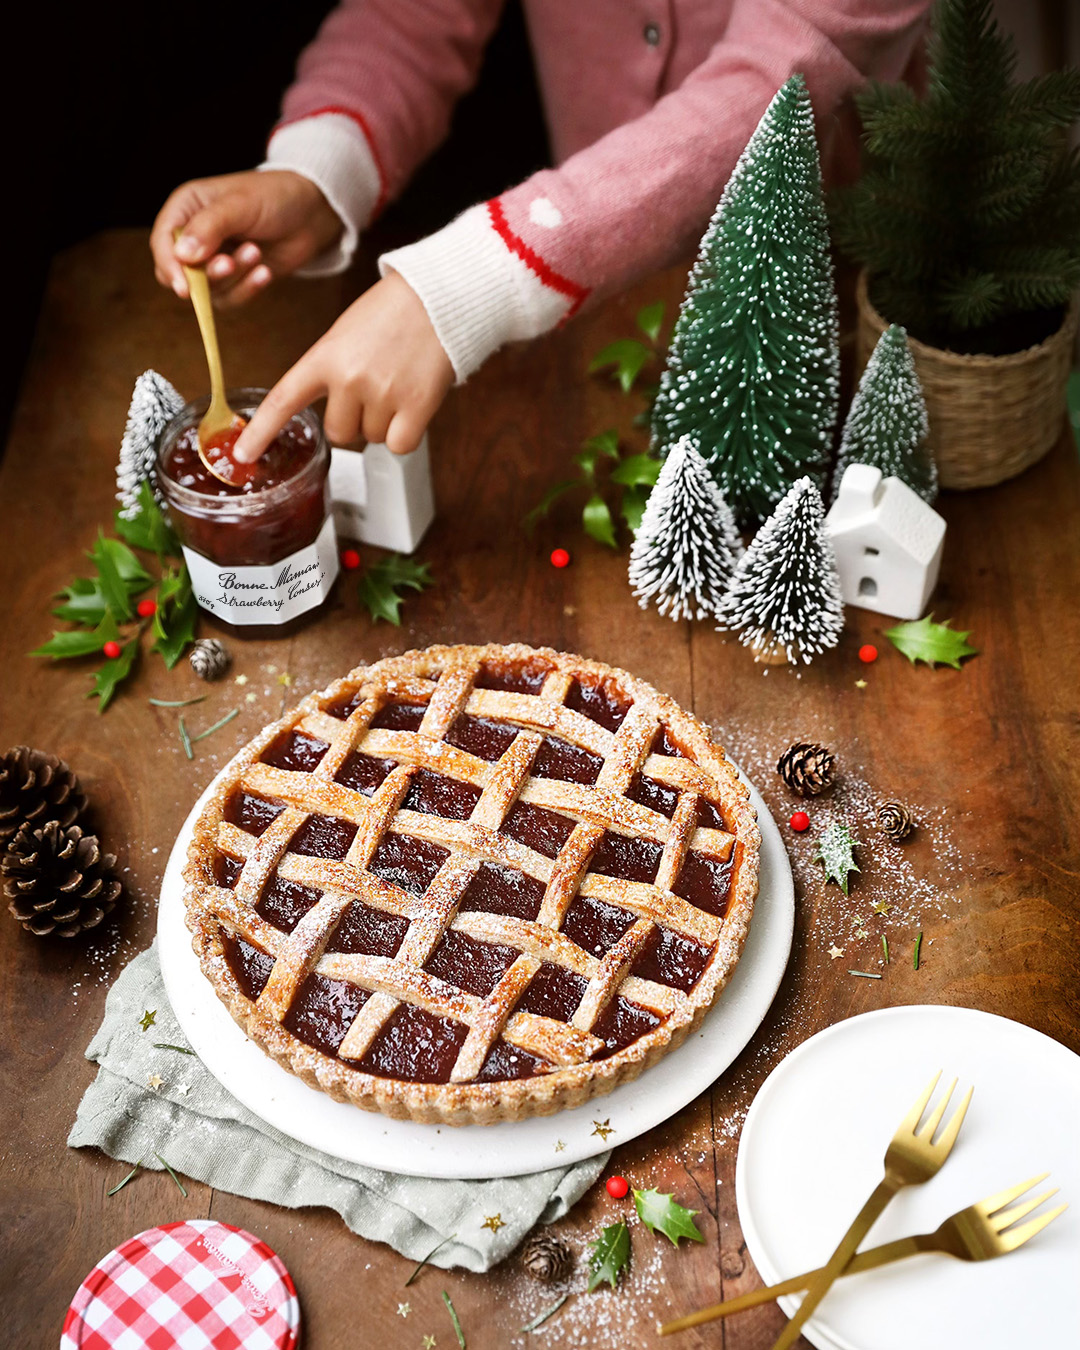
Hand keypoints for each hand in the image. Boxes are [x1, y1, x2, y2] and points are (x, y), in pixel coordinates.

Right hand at [150, 170, 343, 307]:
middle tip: (230, 263)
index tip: (185, 288)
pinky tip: (265, 272)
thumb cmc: (274, 197)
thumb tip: (181, 255)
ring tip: (257, 252)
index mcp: (186, 208)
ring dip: (234, 277)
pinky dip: (248, 289)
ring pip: (208, 290)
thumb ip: (209, 227)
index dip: (170, 265)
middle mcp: (194, 237)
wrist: (311, 212)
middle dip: (206, 275)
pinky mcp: (236, 280)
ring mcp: (214, 261)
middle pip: (180, 273)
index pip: (162, 242)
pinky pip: (232, 298)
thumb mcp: (240, 205)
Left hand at [233, 271, 453, 459]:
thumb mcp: (344, 335)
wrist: (438, 298)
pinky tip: (412, 404)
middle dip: (354, 419)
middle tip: (373, 387)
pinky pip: (399, 445)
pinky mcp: (416, 407)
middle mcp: (349, 378)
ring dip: (383, 421)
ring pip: (370, 438)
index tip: (243, 455)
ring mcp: (383, 394)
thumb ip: (329, 371)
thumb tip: (334, 416)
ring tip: (397, 384)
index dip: (260, 432)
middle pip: (338, 433)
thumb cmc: (391, 313)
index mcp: (325, 356)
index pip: (283, 401)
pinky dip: (406, 433)